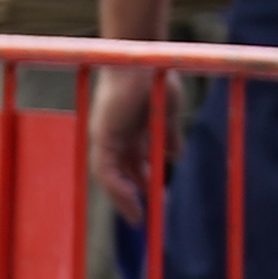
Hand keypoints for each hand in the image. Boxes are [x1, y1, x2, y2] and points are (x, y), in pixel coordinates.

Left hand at [88, 62, 162, 222]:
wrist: (145, 60)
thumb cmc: (157, 79)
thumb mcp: (168, 114)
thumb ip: (168, 135)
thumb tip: (174, 155)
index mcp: (129, 130)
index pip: (132, 163)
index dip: (141, 181)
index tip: (154, 197)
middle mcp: (114, 135)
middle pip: (120, 174)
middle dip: (131, 196)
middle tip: (144, 216)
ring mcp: (106, 136)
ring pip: (110, 177)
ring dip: (123, 199)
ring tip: (137, 218)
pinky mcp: (103, 136)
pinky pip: (107, 170)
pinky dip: (119, 188)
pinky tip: (134, 200)